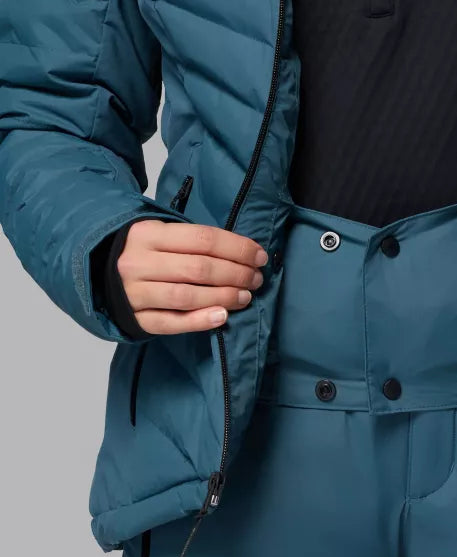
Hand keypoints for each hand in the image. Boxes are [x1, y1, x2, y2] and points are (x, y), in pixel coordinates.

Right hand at [117, 220, 268, 334]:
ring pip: (187, 296)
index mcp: (148, 233)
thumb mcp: (161, 235)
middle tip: (256, 278)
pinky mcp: (135, 318)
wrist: (97, 273)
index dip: (237, 248)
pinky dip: (199, 321)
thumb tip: (245, 253)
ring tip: (245, 296)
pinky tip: (222, 317)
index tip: (259, 256)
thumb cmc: (145, 253)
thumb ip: (195, 242)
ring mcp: (134, 292)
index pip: (203, 239)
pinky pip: (171, 323)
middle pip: (199, 269)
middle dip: (236, 274)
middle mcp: (138, 262)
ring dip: (223, 297)